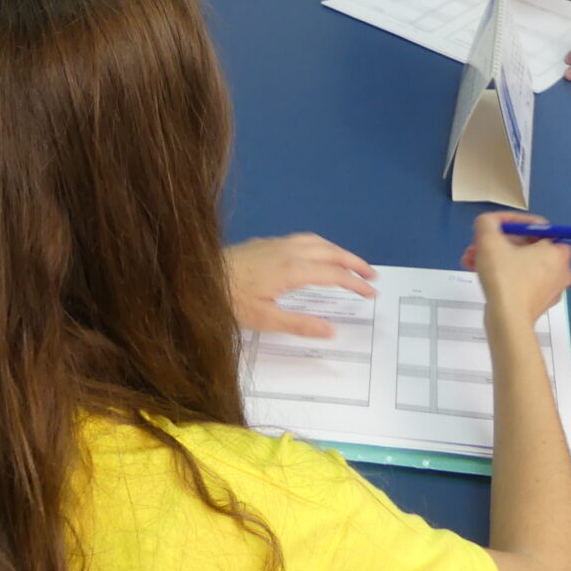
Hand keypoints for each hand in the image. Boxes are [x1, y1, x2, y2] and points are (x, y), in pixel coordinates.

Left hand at [225, 233, 376, 337]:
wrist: (198, 275)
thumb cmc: (230, 301)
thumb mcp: (264, 319)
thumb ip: (299, 324)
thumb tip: (332, 331)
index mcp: (293, 270)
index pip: (334, 274)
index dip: (355, 283)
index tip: (372, 293)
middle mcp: (289, 250)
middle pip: (331, 251)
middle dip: (354, 262)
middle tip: (372, 275)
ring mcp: (277, 243)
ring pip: (317, 241)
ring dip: (338, 251)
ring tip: (351, 263)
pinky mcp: (266, 242)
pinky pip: (304, 238)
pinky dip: (321, 245)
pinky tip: (317, 254)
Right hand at [463, 212, 570, 332]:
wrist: (507, 322)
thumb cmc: (504, 277)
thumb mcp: (489, 239)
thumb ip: (488, 223)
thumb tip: (490, 223)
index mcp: (558, 252)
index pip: (537, 228)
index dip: (514, 224)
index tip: (495, 230)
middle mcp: (561, 270)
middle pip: (527, 247)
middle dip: (499, 243)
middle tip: (479, 245)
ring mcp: (551, 290)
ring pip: (521, 265)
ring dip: (496, 259)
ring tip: (473, 260)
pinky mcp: (539, 305)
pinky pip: (521, 282)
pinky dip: (504, 276)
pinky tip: (480, 275)